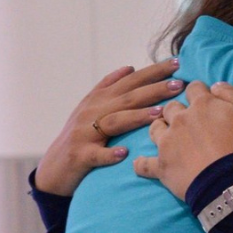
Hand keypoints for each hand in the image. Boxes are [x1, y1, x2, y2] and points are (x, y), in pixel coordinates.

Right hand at [36, 58, 182, 195]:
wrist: (54, 169)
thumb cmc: (80, 137)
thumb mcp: (91, 108)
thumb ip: (109, 86)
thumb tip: (130, 68)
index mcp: (99, 99)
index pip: (130, 81)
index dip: (153, 71)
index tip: (177, 63)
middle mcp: (92, 112)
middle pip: (127, 97)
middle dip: (154, 89)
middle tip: (179, 84)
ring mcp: (84, 133)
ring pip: (114, 122)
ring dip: (136, 116)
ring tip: (159, 113)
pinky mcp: (80, 156)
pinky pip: (96, 154)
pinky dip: (109, 154)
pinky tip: (124, 153)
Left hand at [135, 81, 232, 199]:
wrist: (229, 182)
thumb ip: (230, 93)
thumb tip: (215, 86)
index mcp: (201, 105)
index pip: (194, 87)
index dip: (199, 93)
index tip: (205, 100)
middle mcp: (180, 119)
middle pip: (171, 106)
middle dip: (178, 110)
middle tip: (188, 121)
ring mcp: (167, 142)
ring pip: (154, 128)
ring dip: (160, 128)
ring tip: (167, 135)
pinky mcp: (161, 165)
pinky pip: (144, 164)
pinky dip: (142, 164)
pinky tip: (140, 162)